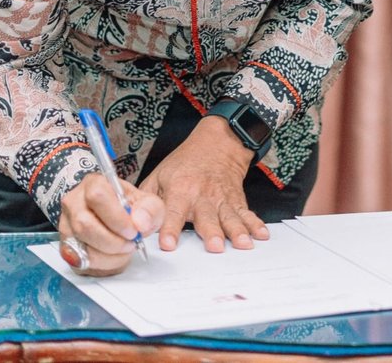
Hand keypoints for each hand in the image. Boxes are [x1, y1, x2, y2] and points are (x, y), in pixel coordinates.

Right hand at [57, 170, 162, 276]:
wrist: (118, 219)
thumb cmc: (130, 208)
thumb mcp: (148, 204)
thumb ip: (150, 210)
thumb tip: (140, 222)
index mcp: (94, 184)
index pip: (97, 196)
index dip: (116, 218)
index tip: (132, 230)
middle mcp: (74, 202)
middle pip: (85, 225)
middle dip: (113, 242)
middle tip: (130, 243)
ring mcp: (66, 224)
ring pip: (82, 246)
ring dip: (110, 256)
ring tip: (124, 249)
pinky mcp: (65, 246)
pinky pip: (80, 261)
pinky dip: (102, 265)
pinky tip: (113, 257)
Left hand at [141, 115, 267, 252]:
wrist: (217, 144)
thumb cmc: (185, 164)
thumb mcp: (159, 175)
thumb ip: (146, 199)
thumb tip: (129, 220)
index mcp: (180, 190)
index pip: (174, 212)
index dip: (171, 229)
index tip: (168, 245)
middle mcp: (203, 195)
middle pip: (207, 217)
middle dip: (211, 232)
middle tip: (214, 247)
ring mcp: (222, 199)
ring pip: (230, 217)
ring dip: (237, 231)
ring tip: (243, 244)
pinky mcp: (236, 201)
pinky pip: (247, 214)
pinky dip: (255, 224)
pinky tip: (261, 235)